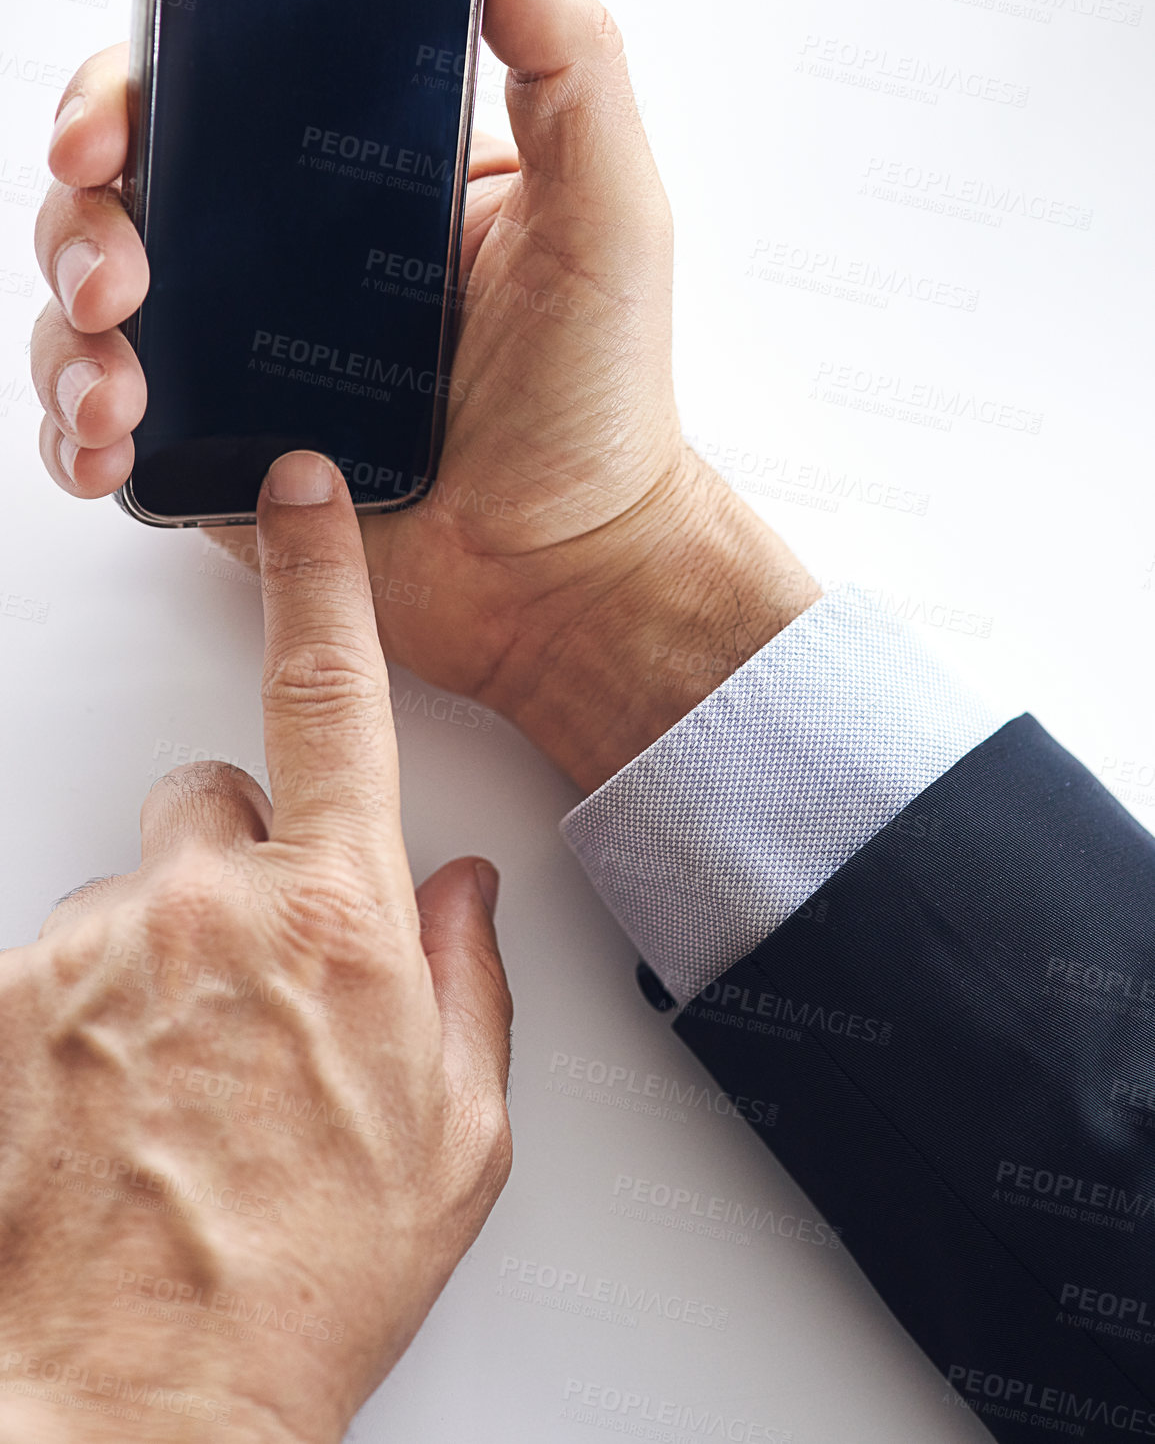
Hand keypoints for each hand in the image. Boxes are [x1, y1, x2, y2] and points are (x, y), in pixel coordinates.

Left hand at [0, 451, 512, 1443]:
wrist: (134, 1404)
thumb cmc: (302, 1282)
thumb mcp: (459, 1140)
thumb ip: (468, 979)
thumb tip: (455, 890)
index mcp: (338, 924)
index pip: (332, 698)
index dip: (321, 580)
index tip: (302, 498)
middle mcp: (204, 910)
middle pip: (216, 796)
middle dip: (239, 862)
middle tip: (253, 985)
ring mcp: (88, 952)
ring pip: (131, 889)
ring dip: (158, 953)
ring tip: (177, 1086)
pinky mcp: (0, 999)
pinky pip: (56, 959)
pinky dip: (84, 1014)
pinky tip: (113, 1114)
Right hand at [31, 0, 817, 790]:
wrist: (569, 571)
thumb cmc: (599, 399)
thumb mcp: (609, 212)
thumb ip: (571, 60)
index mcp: (354, 174)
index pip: (212, 88)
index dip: (135, 86)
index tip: (117, 121)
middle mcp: (281, 252)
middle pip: (121, 189)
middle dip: (80, 218)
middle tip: (119, 274)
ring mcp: (240, 354)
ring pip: (87, 303)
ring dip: (67, 333)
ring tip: (120, 389)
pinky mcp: (216, 453)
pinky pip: (102, 425)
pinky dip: (74, 431)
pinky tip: (106, 452)